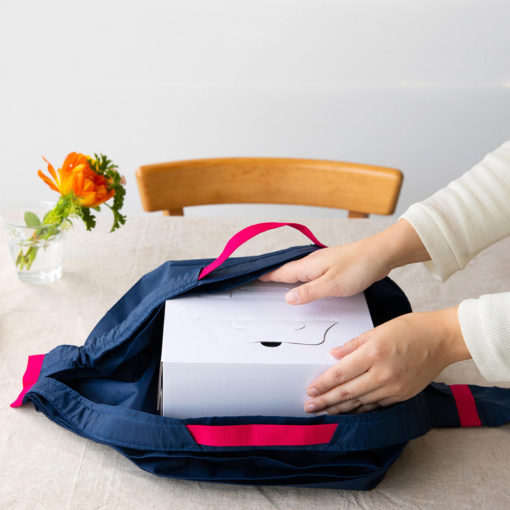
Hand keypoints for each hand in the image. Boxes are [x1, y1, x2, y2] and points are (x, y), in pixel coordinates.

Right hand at [259, 220, 429, 303]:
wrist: (380, 254)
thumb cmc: (358, 266)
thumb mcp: (331, 285)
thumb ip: (308, 292)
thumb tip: (288, 298)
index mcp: (308, 266)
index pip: (280, 273)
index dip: (265, 276)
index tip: (250, 278)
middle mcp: (311, 262)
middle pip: (285, 271)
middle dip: (271, 276)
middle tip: (257, 282)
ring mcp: (321, 263)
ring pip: (297, 271)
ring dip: (284, 277)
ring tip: (274, 284)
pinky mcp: (331, 265)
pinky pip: (309, 272)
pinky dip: (300, 278)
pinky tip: (303, 282)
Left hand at [304, 307, 470, 413]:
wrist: (442, 340)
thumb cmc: (411, 329)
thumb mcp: (377, 330)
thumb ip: (353, 344)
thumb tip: (334, 355)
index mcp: (373, 353)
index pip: (341, 374)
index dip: (323, 384)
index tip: (310, 390)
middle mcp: (382, 374)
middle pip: (347, 392)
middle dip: (325, 401)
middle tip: (310, 407)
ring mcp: (393, 388)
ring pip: (360, 402)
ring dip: (340, 408)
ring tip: (325, 411)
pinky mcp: (401, 395)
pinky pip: (375, 405)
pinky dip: (360, 409)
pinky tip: (349, 411)